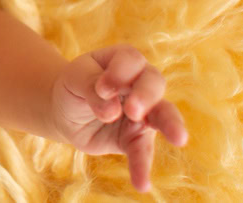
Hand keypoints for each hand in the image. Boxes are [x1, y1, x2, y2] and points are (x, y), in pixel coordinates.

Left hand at [50, 44, 188, 191]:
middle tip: (132, 110)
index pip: (131, 60)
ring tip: (179, 139)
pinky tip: (142, 184)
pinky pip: (143, 152)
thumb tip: (112, 112)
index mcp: (121, 61)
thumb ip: (91, 88)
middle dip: (146, 95)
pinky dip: (143, 167)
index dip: (120, 73)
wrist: (64, 111)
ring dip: (170, 125)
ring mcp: (143, 112)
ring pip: (164, 114)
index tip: (102, 88)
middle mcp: (138, 83)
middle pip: (154, 82)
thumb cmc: (72, 87)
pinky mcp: (136, 138)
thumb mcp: (74, 79)